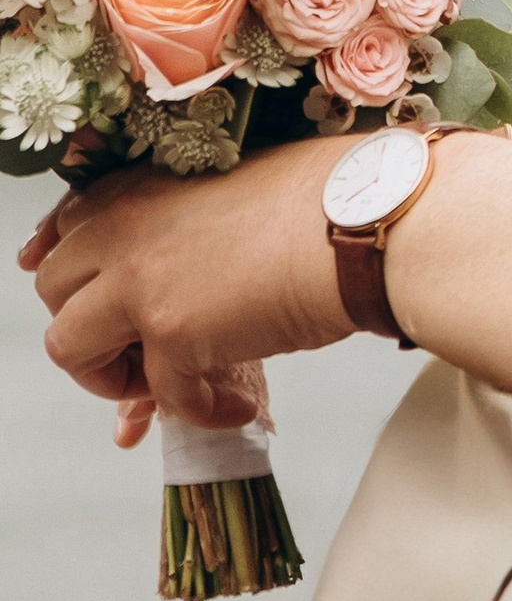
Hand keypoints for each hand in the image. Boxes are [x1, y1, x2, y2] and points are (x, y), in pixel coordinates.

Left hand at [26, 145, 358, 426]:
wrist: (368, 221)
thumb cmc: (332, 199)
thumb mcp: (238, 188)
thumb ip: (191, 219)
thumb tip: (189, 265)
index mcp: (142, 189)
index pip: (68, 230)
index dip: (68, 270)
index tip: (82, 297)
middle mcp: (125, 231)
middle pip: (54, 292)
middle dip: (90, 328)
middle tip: (140, 350)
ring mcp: (140, 284)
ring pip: (70, 348)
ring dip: (115, 377)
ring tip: (171, 385)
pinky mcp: (173, 335)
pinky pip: (159, 397)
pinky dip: (197, 412)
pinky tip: (236, 406)